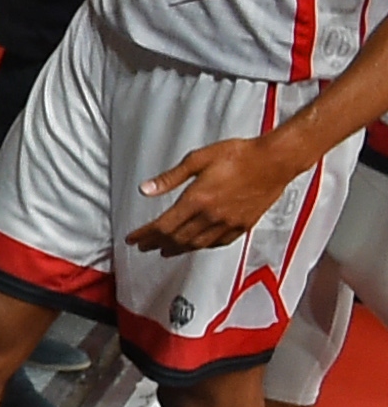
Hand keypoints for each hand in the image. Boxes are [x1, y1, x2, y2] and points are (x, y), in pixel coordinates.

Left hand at [130, 134, 309, 255]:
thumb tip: (146, 189)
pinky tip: (196, 245)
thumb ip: (170, 177)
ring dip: (177, 249)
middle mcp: (211, 216)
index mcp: (198, 199)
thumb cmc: (239, 155)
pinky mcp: (243, 225)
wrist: (274, 161)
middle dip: (157, 244)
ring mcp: (228, 223)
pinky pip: (217, 242)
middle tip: (144, 246)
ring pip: (196, 244)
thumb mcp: (198, 159)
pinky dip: (201, 246)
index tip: (133, 239)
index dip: (145, 235)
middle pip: (177, 238)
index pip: (163, 226)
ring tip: (164, 250)